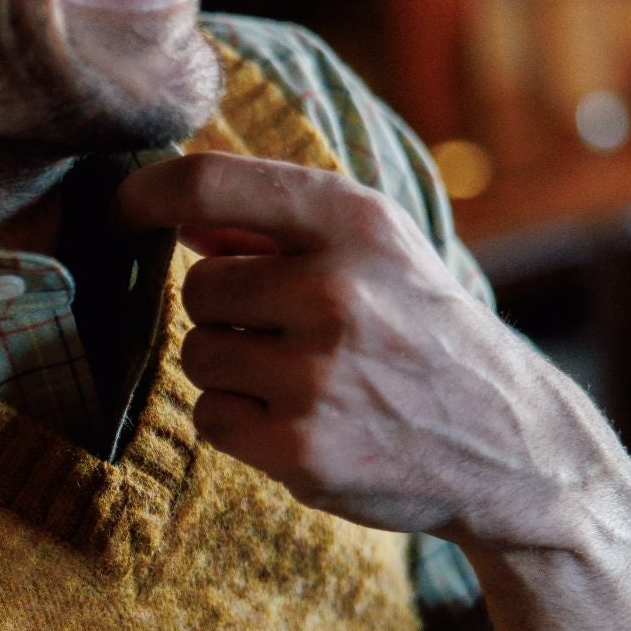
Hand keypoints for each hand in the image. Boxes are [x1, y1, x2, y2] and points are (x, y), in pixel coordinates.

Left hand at [113, 152, 630, 548]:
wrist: (508, 445)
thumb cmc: (426, 334)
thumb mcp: (381, 253)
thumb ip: (283, 226)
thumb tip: (182, 217)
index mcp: (355, 222)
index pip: (209, 183)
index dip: (146, 196)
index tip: (122, 212)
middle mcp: (333, 290)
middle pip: (198, 291)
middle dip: (228, 315)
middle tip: (292, 335)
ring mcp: (316, 374)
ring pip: (199, 357)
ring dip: (234, 371)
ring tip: (307, 381)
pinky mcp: (299, 447)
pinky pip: (211, 419)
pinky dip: (241, 425)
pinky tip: (302, 422)